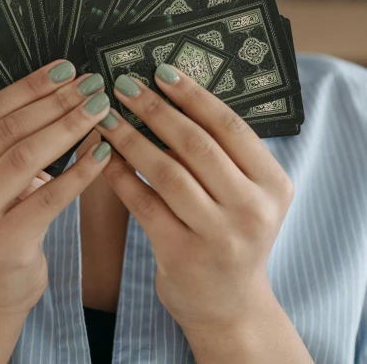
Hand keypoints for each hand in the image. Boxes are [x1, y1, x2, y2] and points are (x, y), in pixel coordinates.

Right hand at [0, 60, 111, 318]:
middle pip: (10, 131)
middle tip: (93, 84)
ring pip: (26, 157)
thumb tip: (64, 84)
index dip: (32, 86)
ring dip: (69, 127)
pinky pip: (49, 198)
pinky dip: (79, 172)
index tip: (68, 68)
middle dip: (56, 102)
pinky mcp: (2, 244)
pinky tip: (103, 153)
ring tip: (99, 108)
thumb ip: (9, 138)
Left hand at [93, 63, 294, 332]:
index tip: (161, 70)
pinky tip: (103, 155)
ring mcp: (219, 236)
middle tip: (124, 85)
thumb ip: (219, 153)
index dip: (193, 95)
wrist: (229, 305)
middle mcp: (252, 210)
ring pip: (167, 172)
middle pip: (196, 145)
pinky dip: (121, 175)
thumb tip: (166, 96)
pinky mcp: (182, 255)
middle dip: (155, 110)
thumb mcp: (244, 193)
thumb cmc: (231, 232)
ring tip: (106, 116)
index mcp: (272, 184)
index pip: (230, 127)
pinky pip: (144, 203)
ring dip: (131, 139)